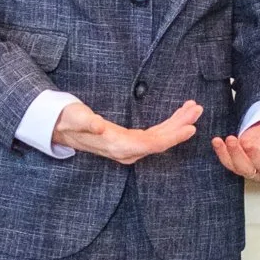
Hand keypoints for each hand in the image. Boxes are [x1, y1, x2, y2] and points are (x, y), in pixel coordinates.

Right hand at [51, 98, 200, 162]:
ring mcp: (129, 147)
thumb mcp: (76, 118)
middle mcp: (127, 150)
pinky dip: (169, 125)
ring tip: (193, 108)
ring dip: (177, 123)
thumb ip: (87, 123)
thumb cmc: (69, 120)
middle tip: (197, 109)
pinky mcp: (130, 140)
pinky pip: (154, 135)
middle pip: (161, 141)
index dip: (173, 137)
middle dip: (181, 126)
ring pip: (160, 137)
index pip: (152, 144)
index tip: (190, 127)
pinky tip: (179, 116)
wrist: (61, 126)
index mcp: (118, 146)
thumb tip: (98, 126)